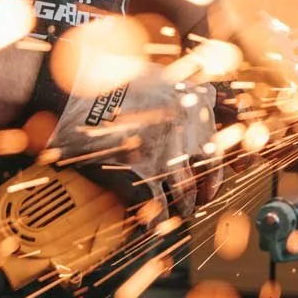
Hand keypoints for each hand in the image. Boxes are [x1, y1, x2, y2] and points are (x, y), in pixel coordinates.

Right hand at [49, 71, 220, 226]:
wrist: (75, 88)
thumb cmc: (111, 79)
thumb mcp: (156, 72)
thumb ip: (182, 85)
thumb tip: (202, 92)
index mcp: (194, 94)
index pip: (222, 128)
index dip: (222, 152)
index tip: (220, 165)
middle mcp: (189, 119)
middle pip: (211, 160)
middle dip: (211, 182)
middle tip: (207, 195)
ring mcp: (169, 145)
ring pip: (188, 185)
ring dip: (189, 203)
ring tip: (187, 211)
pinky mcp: (144, 166)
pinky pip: (158, 200)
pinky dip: (158, 217)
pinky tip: (156, 225)